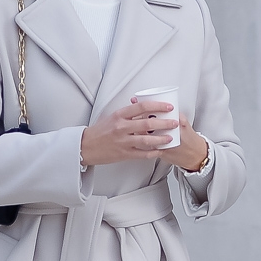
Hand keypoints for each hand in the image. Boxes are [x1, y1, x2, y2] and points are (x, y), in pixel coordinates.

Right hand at [79, 100, 209, 171]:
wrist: (85, 146)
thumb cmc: (100, 131)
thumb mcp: (112, 117)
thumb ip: (128, 113)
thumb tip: (144, 107)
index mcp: (119, 115)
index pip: (142, 107)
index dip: (157, 106)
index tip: (168, 107)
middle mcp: (122, 127)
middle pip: (147, 124)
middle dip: (164, 123)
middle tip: (174, 122)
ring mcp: (123, 141)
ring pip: (147, 140)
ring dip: (161, 139)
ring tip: (170, 137)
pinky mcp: (124, 154)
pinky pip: (142, 154)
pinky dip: (153, 153)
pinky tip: (160, 151)